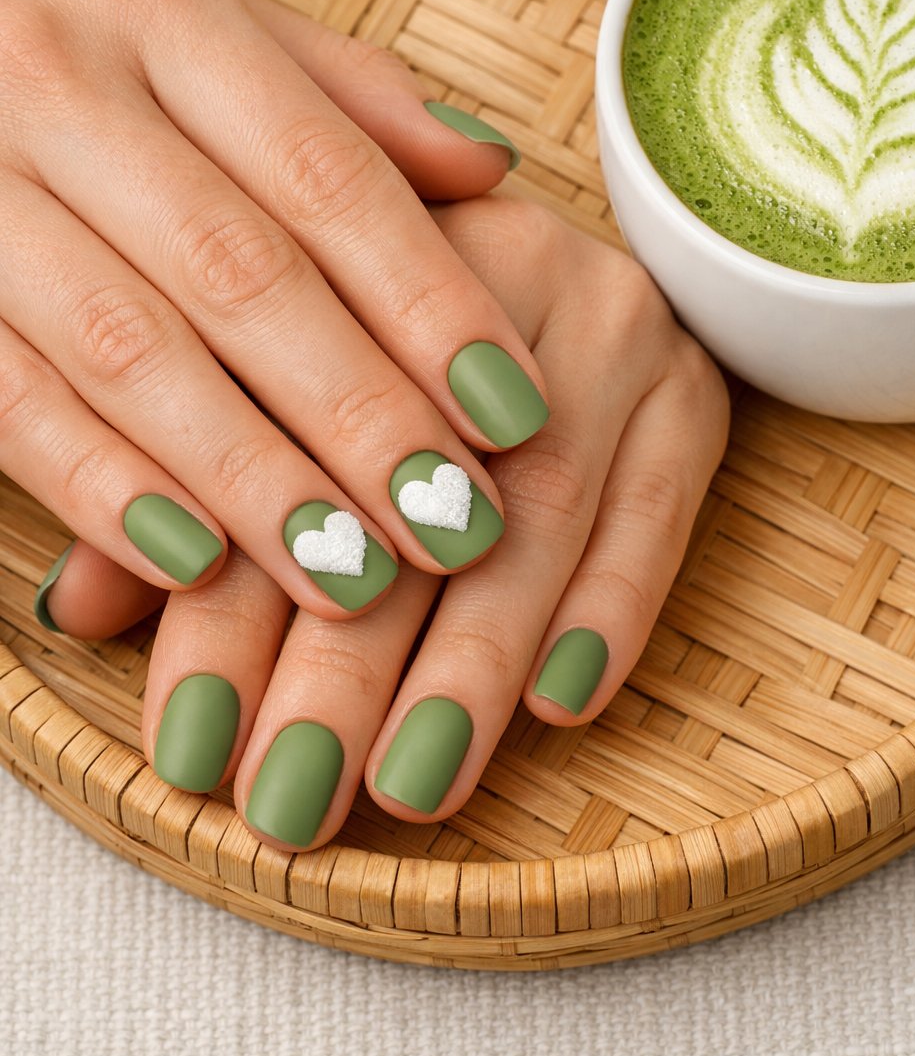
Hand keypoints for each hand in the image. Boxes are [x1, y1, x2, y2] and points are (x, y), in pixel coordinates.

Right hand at [0, 0, 550, 629]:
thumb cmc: (67, 23)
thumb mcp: (199, 16)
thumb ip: (343, 93)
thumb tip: (491, 167)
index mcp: (160, 9)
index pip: (326, 176)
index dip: (429, 302)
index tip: (516, 414)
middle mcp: (60, 83)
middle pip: (240, 274)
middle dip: (359, 413)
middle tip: (457, 524)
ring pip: (128, 350)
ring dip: (251, 476)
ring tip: (356, 577)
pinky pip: (10, 397)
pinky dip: (103, 488)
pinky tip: (195, 566)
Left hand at [40, 197, 729, 847]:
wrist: (579, 274)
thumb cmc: (397, 346)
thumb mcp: (292, 379)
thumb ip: (197, 485)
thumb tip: (80, 612)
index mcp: (359, 260)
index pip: (283, 446)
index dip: (230, 600)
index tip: (190, 744)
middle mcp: (490, 275)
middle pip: (409, 488)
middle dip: (346, 659)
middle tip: (293, 795)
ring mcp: (607, 329)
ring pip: (537, 510)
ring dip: (474, 661)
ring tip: (414, 782)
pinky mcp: (692, 386)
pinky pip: (661, 505)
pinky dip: (612, 607)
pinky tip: (562, 703)